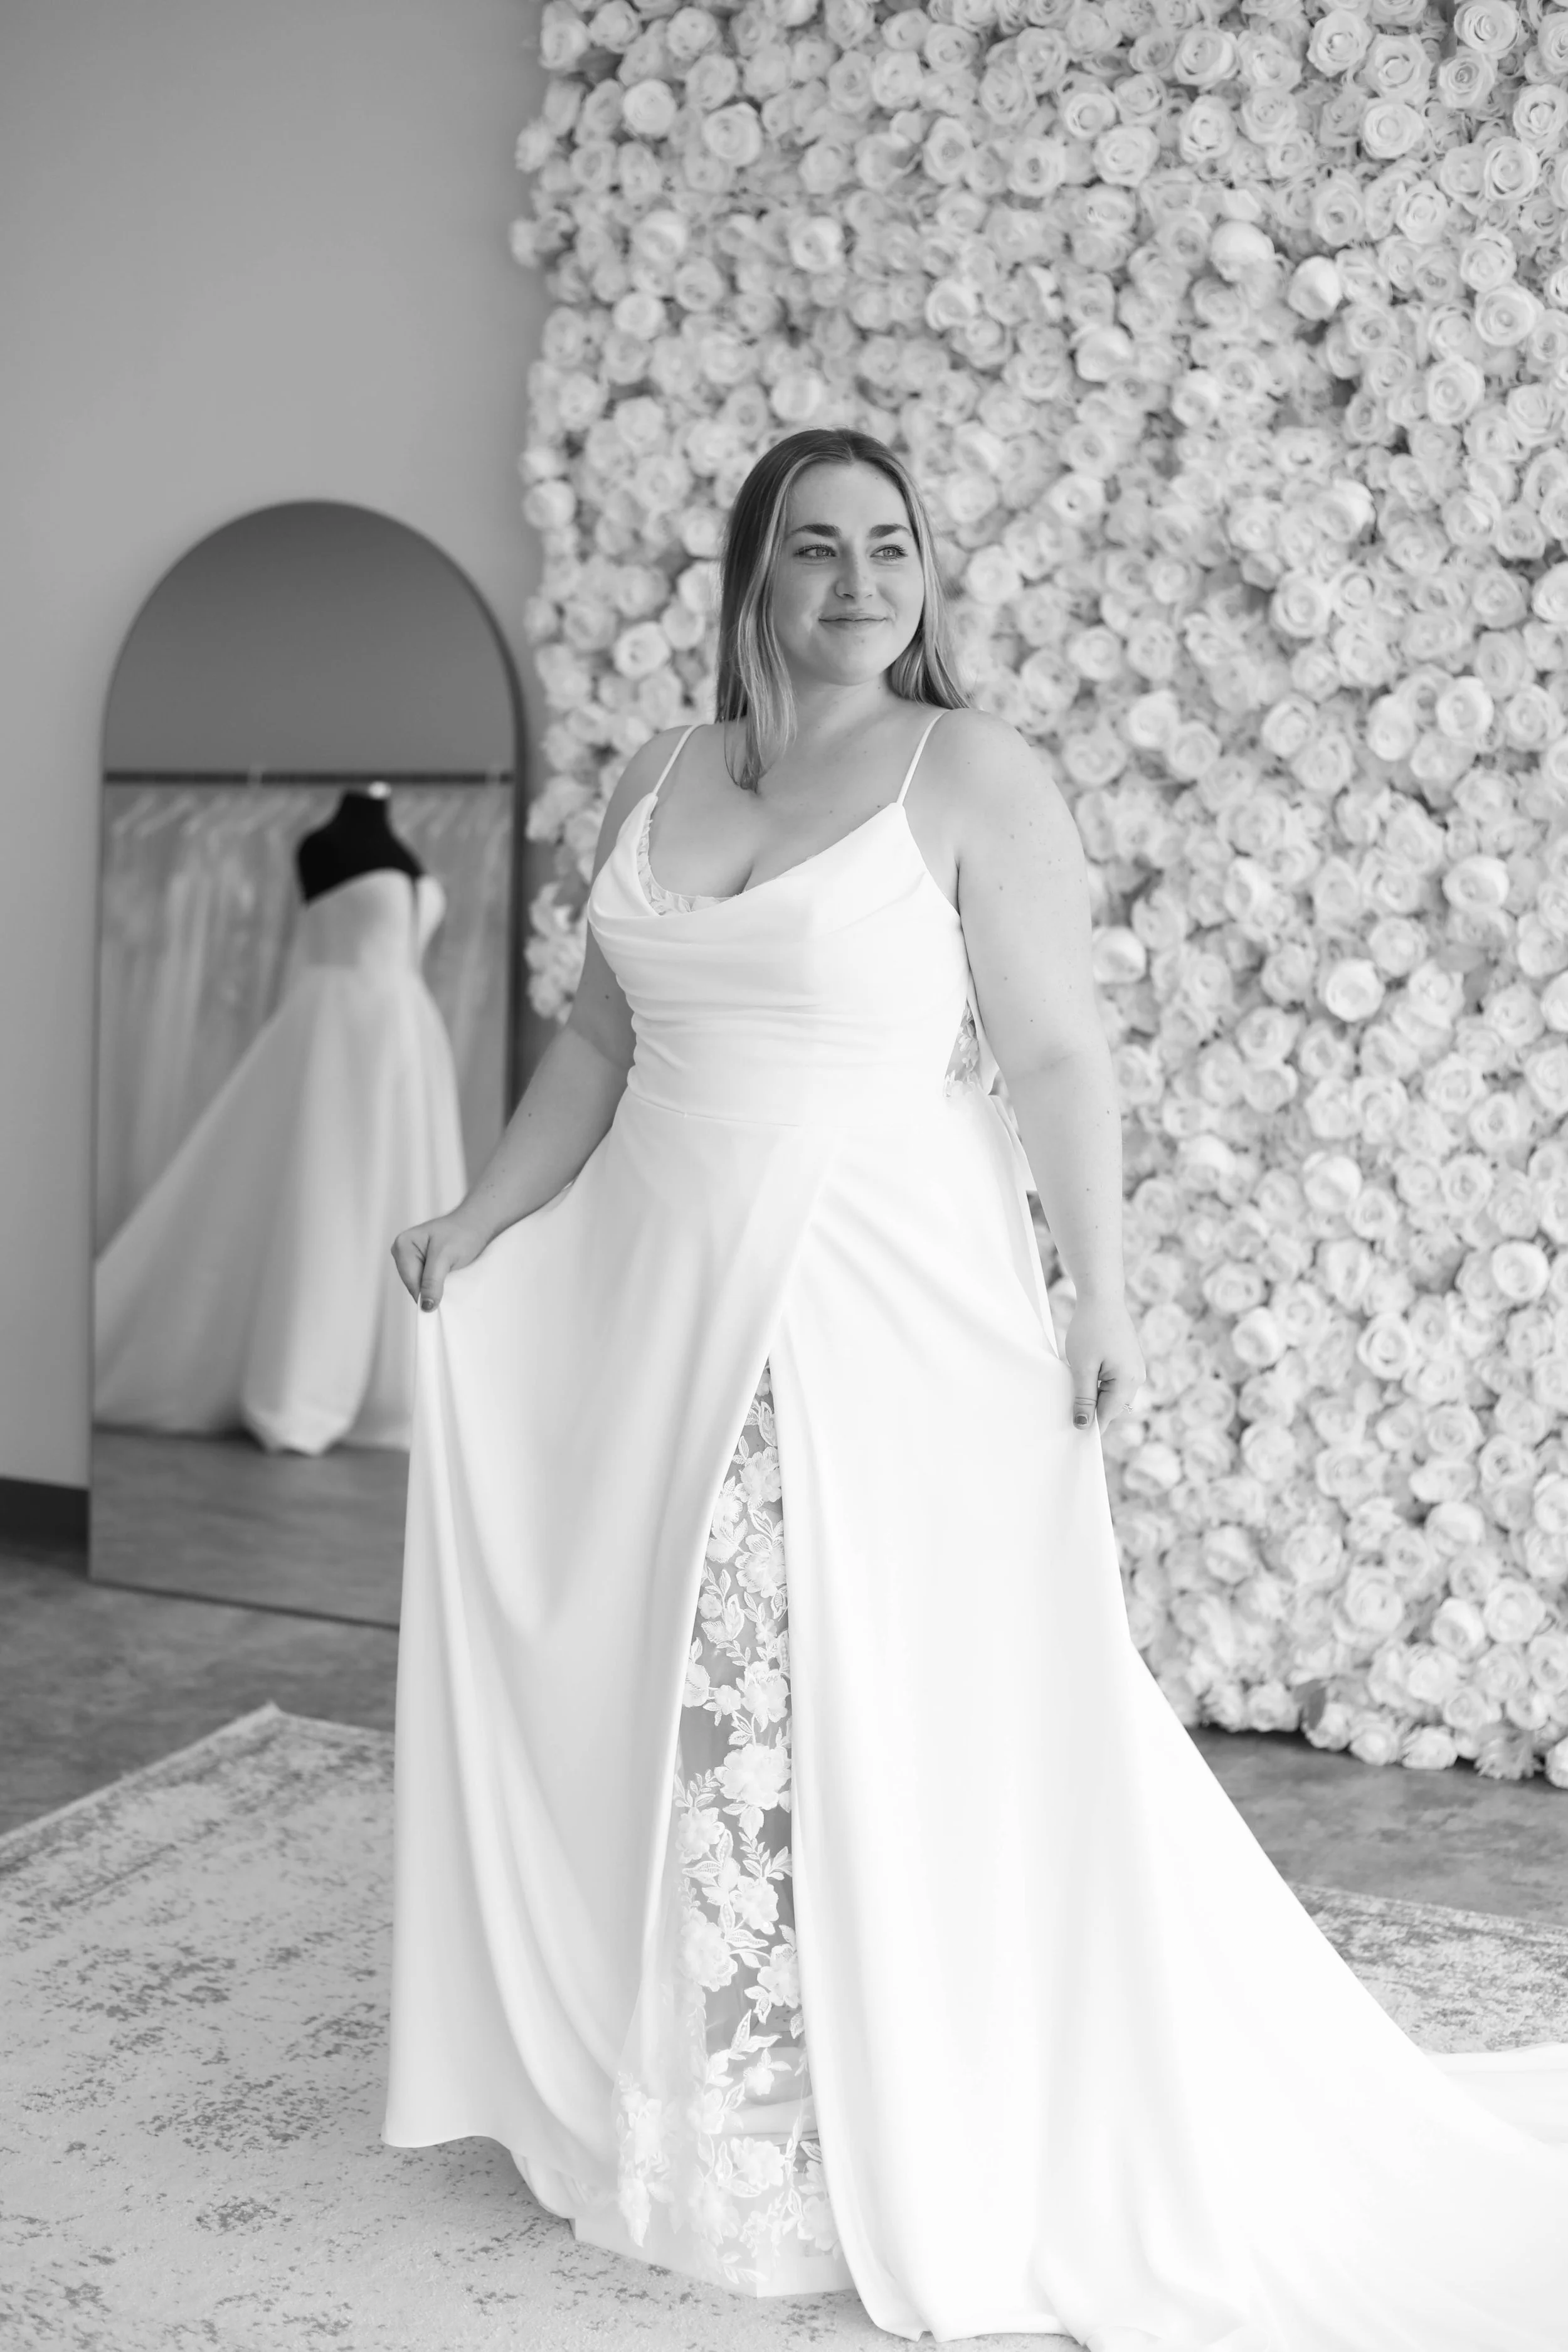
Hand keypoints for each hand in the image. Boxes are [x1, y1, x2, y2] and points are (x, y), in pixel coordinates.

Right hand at [391, 1212, 486, 1310]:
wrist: (475, 1225)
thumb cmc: (462, 1233)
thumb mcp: (445, 1257)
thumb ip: (432, 1281)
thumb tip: (425, 1306)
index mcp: (403, 1244)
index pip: (410, 1280)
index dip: (425, 1293)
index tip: (440, 1301)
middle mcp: (402, 1250)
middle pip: (413, 1283)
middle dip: (430, 1287)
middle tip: (449, 1278)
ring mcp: (410, 1257)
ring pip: (419, 1284)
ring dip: (434, 1285)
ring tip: (449, 1273)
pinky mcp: (420, 1263)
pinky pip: (425, 1281)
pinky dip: (436, 1283)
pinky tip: (447, 1275)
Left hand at [1063, 1292, 1144, 1432]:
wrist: (1101, 1297)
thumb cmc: (1090, 1329)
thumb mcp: (1082, 1367)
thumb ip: (1084, 1398)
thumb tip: (1083, 1425)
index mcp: (1128, 1382)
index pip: (1107, 1415)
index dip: (1089, 1424)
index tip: (1071, 1431)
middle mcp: (1137, 1378)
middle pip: (1111, 1406)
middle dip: (1091, 1406)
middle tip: (1068, 1398)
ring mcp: (1135, 1368)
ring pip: (1111, 1393)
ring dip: (1094, 1391)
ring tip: (1076, 1376)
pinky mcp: (1129, 1360)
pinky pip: (1113, 1381)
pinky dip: (1098, 1380)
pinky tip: (1086, 1368)